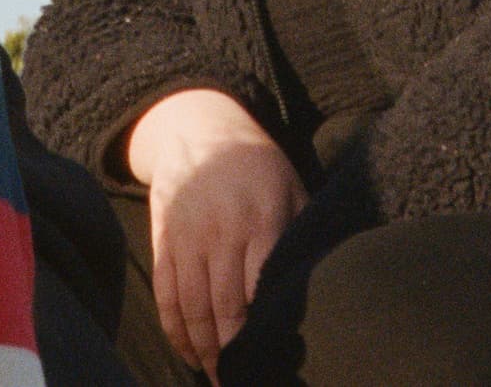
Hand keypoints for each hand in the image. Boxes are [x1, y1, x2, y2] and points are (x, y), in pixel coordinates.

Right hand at [127, 88, 307, 377]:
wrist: (199, 128)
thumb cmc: (259, 167)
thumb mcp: (292, 188)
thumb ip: (303, 233)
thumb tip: (327, 281)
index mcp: (261, 219)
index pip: (261, 288)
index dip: (264, 330)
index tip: (276, 358)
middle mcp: (221, 230)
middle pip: (224, 307)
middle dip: (235, 352)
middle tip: (247, 378)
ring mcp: (187, 237)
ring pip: (192, 308)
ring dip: (204, 351)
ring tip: (221, 376)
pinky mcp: (163, 241)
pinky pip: (166, 296)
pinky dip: (175, 332)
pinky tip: (190, 354)